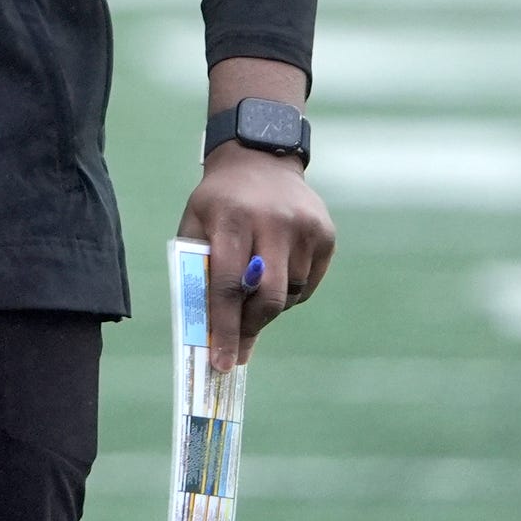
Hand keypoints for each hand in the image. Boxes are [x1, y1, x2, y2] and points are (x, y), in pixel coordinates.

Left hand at [179, 143, 335, 372]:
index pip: (228, 285)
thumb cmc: (219, 201)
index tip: (223, 363)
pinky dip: (291, 290)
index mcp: (231, 218)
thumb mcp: (196, 226)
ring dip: (270, 303)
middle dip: (251, 327)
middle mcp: (272, 220)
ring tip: (256, 281)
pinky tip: (277, 268)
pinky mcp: (325, 232)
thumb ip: (199, 274)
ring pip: (290, 294)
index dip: (225, 329)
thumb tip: (208, 335)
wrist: (260, 157)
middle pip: (268, 296)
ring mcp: (304, 226)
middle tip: (239, 343)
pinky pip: (309, 284)